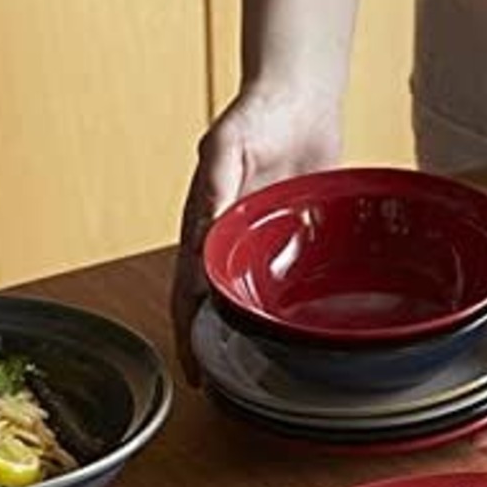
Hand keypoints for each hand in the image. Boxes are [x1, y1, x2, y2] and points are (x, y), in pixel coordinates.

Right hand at [171, 86, 340, 383]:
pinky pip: (288, 281)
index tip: (194, 370)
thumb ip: (216, 185)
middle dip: (215, 346)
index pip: (187, 292)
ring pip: (253, 299)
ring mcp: (262, 244)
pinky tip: (300, 334)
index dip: (188, 334)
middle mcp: (229, 242)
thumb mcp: (227, 145)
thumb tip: (203, 230)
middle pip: (216, 306)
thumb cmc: (256, 114)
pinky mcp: (294, 239)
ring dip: (252, 334)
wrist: (299, 98)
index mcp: (203, 226)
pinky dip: (289, 309)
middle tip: (225, 388)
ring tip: (261, 374)